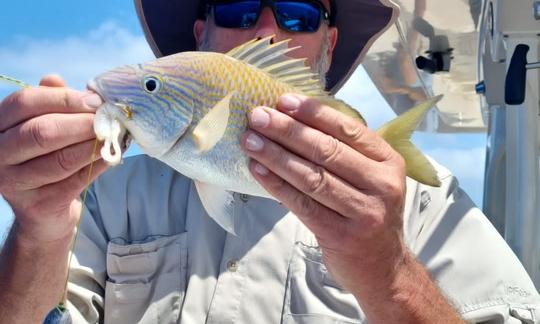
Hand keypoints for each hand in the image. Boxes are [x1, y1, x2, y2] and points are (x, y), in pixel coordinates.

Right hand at [0, 75, 108, 242]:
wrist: (43, 209)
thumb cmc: (46, 157)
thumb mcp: (46, 125)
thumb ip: (53, 103)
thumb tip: (65, 83)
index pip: (24, 103)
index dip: (63, 98)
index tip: (94, 100)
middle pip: (41, 132)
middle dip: (81, 123)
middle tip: (108, 119)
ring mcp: (14, 182)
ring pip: (61, 159)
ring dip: (93, 145)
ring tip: (114, 136)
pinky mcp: (38, 205)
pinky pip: (76, 180)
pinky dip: (98, 165)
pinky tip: (112, 155)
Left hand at [241, 93, 407, 293]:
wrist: (382, 268)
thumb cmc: (368, 214)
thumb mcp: (371, 179)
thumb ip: (346, 153)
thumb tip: (294, 121)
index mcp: (389, 162)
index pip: (348, 129)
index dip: (314, 113)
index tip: (283, 101)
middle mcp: (382, 184)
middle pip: (327, 150)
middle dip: (287, 130)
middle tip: (257, 116)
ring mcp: (364, 211)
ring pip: (312, 176)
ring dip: (276, 155)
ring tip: (250, 140)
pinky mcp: (341, 235)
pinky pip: (302, 204)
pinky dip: (277, 185)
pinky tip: (258, 170)